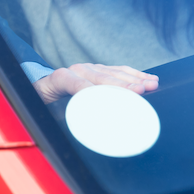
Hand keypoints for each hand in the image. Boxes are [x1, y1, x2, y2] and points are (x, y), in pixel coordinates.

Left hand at [33, 63, 158, 104]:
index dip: (98, 93)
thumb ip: (61, 114)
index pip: (81, 86)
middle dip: (123, 85)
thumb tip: (83, 127)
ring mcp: (89, 67)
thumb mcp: (46, 108)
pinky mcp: (98, 68)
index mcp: (62, 78)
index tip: (116, 102)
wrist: (41, 86)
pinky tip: (148, 78)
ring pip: (114, 72)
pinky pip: (119, 70)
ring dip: (134, 79)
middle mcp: (76, 70)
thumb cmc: (44, 100)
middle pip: (103, 78)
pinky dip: (135, 75)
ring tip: (151, 85)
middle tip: (141, 92)